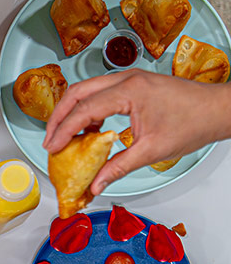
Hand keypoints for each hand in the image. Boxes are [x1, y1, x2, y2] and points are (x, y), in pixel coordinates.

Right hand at [43, 69, 230, 192]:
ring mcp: (129, 79)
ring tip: (64, 137)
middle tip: (50, 140)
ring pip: (85, 89)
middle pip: (77, 92)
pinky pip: (99, 92)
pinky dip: (87, 109)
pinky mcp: (133, 84)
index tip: (52, 148)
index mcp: (129, 91)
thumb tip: (95, 184)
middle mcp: (125, 79)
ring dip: (71, 111)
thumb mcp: (152, 151)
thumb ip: (118, 166)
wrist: (219, 110)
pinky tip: (89, 130)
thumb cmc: (193, 124)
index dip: (63, 130)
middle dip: (58, 116)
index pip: (84, 110)